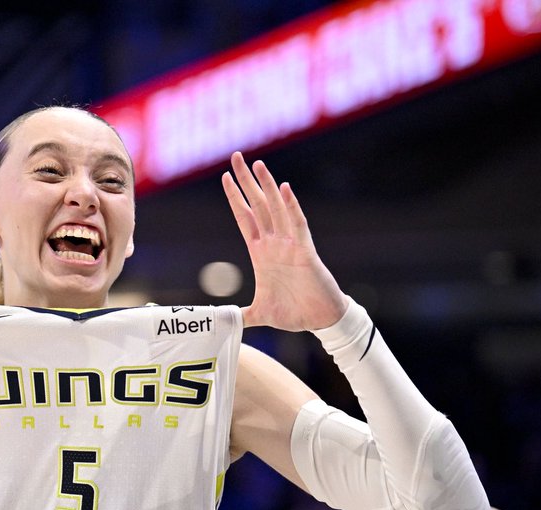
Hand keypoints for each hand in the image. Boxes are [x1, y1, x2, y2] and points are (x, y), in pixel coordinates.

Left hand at [222, 152, 347, 330]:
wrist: (319, 321)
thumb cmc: (293, 314)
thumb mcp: (258, 314)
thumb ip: (240, 315)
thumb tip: (221, 323)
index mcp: (260, 253)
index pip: (244, 218)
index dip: (235, 198)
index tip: (225, 177)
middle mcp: (274, 244)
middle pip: (257, 205)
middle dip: (246, 181)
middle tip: (235, 156)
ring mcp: (289, 245)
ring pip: (275, 209)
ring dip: (266, 186)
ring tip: (257, 163)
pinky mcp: (305, 252)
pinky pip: (297, 224)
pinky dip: (290, 207)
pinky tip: (283, 189)